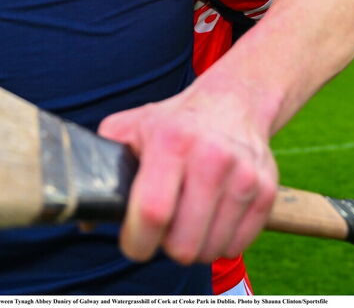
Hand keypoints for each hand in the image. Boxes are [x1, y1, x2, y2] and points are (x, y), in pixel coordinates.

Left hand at [97, 87, 277, 264]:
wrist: (233, 102)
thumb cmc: (173, 122)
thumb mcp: (130, 127)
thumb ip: (102, 165)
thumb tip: (86, 214)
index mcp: (171, 141)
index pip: (152, 212)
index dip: (136, 241)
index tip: (132, 242)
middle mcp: (213, 157)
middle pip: (183, 243)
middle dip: (164, 246)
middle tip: (161, 228)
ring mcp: (245, 176)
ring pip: (210, 250)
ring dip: (192, 246)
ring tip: (186, 220)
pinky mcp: (267, 191)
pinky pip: (237, 246)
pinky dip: (219, 242)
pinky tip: (210, 218)